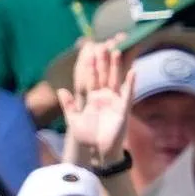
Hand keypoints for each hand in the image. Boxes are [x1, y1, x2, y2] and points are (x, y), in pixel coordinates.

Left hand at [58, 40, 134, 166]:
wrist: (99, 151)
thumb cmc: (87, 137)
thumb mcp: (74, 121)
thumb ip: (69, 105)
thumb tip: (61, 90)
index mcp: (92, 98)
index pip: (91, 78)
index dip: (90, 66)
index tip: (89, 51)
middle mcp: (104, 97)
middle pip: (104, 75)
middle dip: (103, 61)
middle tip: (103, 44)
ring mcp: (115, 101)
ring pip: (115, 80)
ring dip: (116, 67)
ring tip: (117, 51)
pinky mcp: (123, 108)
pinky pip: (128, 93)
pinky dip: (131, 83)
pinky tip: (133, 72)